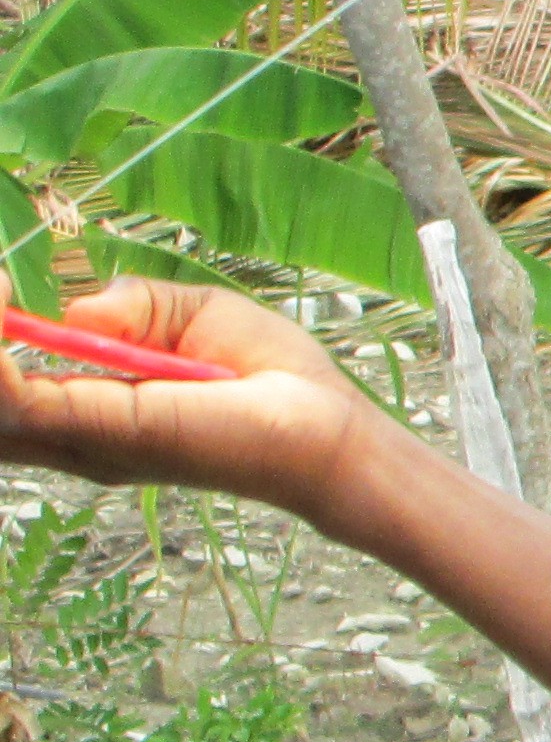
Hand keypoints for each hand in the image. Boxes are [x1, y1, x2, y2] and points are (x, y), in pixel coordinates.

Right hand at [0, 277, 373, 514]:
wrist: (326, 425)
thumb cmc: (271, 377)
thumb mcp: (191, 317)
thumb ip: (130, 305)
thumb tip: (76, 309)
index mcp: (88, 409)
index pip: (0, 387)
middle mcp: (71, 434)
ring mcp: (80, 436)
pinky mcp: (101, 430)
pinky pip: (11, 401)